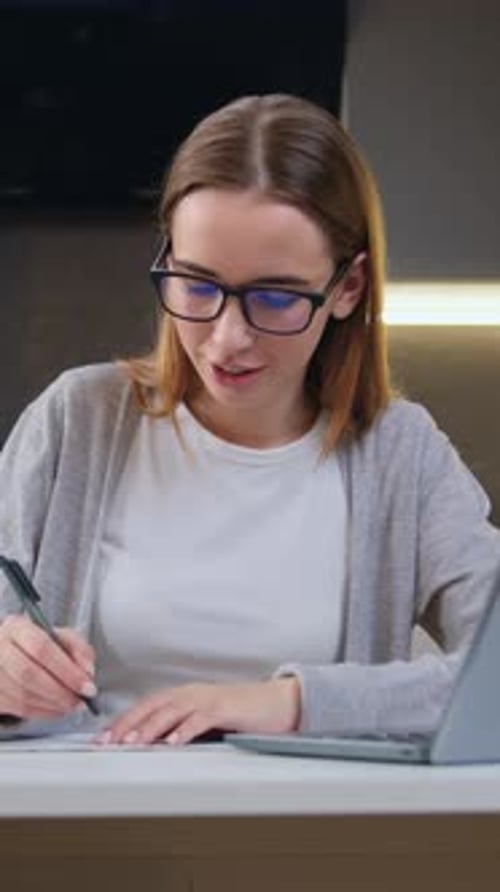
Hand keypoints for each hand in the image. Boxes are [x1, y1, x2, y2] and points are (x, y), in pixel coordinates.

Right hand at [0, 615, 95, 719]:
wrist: (8, 653)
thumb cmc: (38, 644)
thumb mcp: (61, 637)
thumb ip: (79, 650)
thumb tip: (87, 673)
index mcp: (17, 627)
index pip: (41, 648)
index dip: (67, 670)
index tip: (86, 685)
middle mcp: (0, 649)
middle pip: (29, 674)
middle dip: (60, 691)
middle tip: (80, 700)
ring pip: (23, 695)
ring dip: (53, 704)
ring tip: (72, 704)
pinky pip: (19, 709)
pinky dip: (43, 712)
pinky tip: (58, 709)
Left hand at [97, 677, 300, 745]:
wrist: (276, 702)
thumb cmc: (242, 713)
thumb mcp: (205, 720)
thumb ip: (181, 727)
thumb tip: (153, 745)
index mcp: (184, 695)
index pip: (146, 706)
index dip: (123, 720)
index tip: (102, 738)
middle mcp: (191, 693)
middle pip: (151, 706)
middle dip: (126, 724)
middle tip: (107, 742)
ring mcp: (207, 699)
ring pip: (171, 711)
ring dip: (149, 727)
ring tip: (132, 742)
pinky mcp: (225, 708)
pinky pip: (200, 719)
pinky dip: (184, 730)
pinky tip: (173, 743)